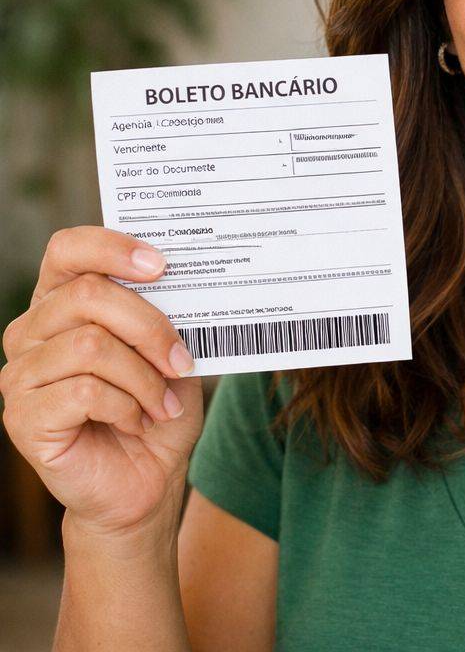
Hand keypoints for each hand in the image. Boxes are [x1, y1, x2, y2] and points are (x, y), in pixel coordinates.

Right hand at [1, 226, 203, 538]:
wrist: (146, 479)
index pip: (68, 249)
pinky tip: (137, 421)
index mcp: (64, 301)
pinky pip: (83, 391)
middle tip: (180, 359)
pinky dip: (127, 405)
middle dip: (149, 326)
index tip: (160, 264)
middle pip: (89, 294)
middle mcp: (32, 330)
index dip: (112, 247)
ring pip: (92, 345)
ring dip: (144, 376)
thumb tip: (182, 277)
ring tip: (163, 401)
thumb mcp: (172, 351)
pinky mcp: (22, 416)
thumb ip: (168, 313)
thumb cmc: (159, 407)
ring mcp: (21, 374)